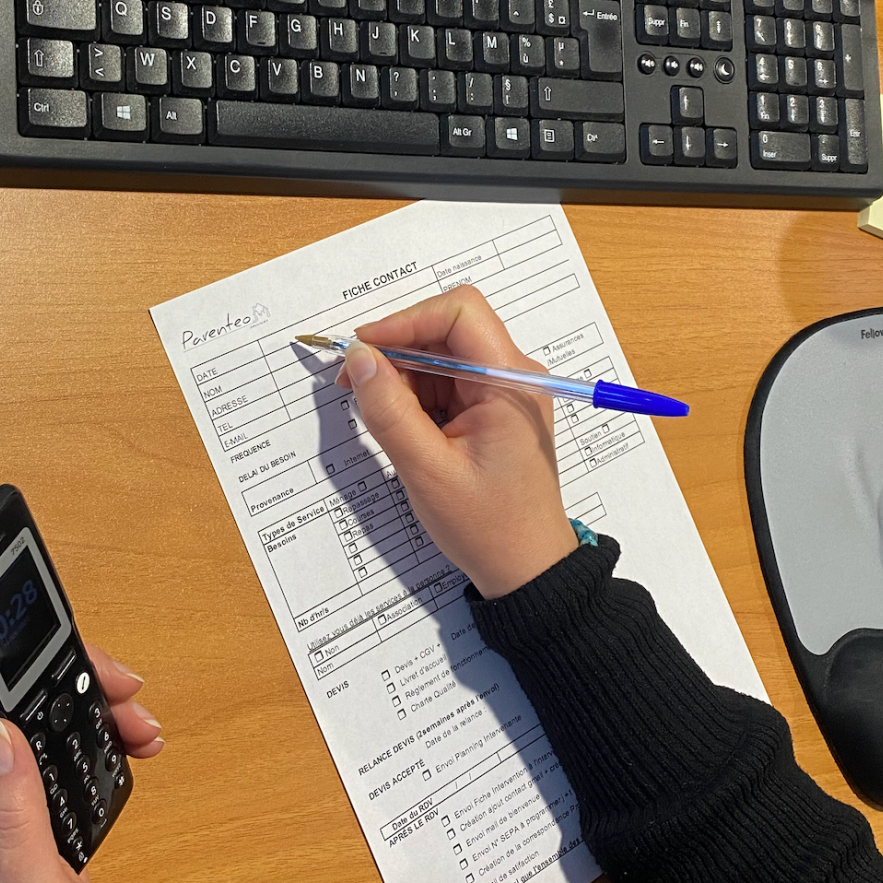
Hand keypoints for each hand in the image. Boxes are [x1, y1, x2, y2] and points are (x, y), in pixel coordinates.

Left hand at [0, 645, 163, 882]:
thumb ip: (10, 809)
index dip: (9, 668)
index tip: (66, 653)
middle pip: (7, 710)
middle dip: (65, 681)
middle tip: (125, 688)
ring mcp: (6, 822)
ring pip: (38, 733)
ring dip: (88, 711)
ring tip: (139, 722)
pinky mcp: (36, 836)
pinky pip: (58, 765)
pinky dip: (96, 746)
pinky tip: (128, 749)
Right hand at [341, 285, 575, 598]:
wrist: (527, 570)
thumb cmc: (487, 526)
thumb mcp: (427, 469)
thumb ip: (389, 410)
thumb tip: (359, 358)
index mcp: (509, 382)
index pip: (460, 312)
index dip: (406, 320)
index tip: (364, 349)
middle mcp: (512, 376)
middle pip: (447, 331)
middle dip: (397, 352)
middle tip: (355, 386)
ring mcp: (503, 392)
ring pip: (441, 357)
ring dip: (404, 379)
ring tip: (382, 421)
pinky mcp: (492, 409)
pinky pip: (447, 383)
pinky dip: (417, 398)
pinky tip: (404, 431)